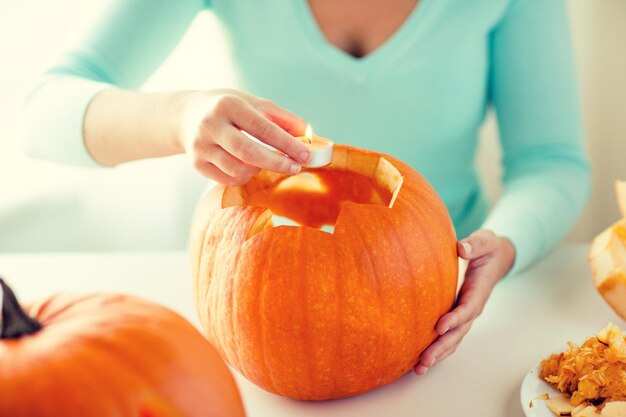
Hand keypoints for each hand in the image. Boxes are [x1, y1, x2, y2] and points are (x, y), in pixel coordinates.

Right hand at [178, 89, 310, 184]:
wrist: (187, 115)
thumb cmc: (229, 109)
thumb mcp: (253, 103)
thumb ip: (281, 118)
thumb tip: (308, 135)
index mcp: (228, 105)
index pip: (263, 128)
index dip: (287, 144)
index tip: (306, 155)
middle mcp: (211, 125)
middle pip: (248, 152)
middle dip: (276, 163)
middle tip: (295, 168)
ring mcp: (200, 146)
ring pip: (238, 170)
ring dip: (260, 170)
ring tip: (268, 162)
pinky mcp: (197, 164)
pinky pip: (228, 179)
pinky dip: (245, 177)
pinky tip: (250, 167)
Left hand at [413, 229, 515, 374]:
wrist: (494, 257)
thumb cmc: (486, 248)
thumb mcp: (484, 241)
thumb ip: (475, 244)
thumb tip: (462, 248)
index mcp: (478, 291)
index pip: (467, 308)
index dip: (455, 318)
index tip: (440, 327)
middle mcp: (472, 308)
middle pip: (458, 332)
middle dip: (442, 347)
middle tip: (424, 360)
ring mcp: (465, 315)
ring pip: (452, 339)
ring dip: (437, 355)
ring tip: (419, 369)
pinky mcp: (457, 317)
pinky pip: (448, 337)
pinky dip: (436, 350)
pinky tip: (419, 362)